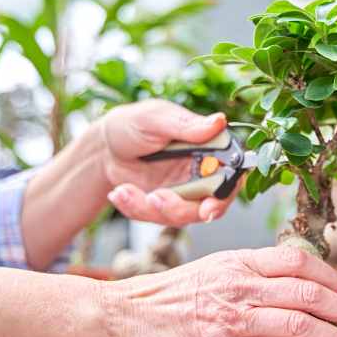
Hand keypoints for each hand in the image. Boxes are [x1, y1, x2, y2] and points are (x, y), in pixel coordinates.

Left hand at [99, 99, 236, 225]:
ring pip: (181, 216)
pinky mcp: (164, 206)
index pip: (232, 174)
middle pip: (210, 205)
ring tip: (125, 190)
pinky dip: (135, 208)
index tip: (208, 207)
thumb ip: (186, 125)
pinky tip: (120, 192)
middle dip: (181, 208)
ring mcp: (184, 192)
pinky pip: (156, 218)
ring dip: (151, 208)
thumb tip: (219, 121)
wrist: (104, 147)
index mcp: (209, 148)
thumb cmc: (132, 124)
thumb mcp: (155, 118)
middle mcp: (202, 173)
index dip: (226, 193)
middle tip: (156, 198)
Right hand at [99, 246, 336, 336]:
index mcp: (238, 261)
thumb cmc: (161, 297)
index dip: (332, 277)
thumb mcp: (208, 271)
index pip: (298, 261)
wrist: (119, 317)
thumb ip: (245, 275)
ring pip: (301, 324)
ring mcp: (232, 317)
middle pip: (309, 292)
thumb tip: (283, 287)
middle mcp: (240, 285)